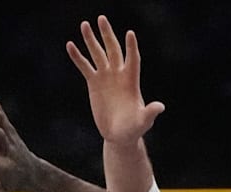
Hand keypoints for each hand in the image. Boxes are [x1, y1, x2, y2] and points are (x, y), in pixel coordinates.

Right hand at [66, 15, 164, 146]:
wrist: (119, 134)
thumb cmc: (133, 128)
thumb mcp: (143, 121)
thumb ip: (150, 113)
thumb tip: (160, 107)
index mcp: (131, 81)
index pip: (133, 59)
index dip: (131, 47)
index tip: (130, 33)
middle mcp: (119, 74)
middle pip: (113, 50)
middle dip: (108, 35)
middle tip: (101, 18)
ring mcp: (106, 77)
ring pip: (98, 54)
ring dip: (91, 40)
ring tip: (84, 24)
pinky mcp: (94, 83)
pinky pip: (85, 67)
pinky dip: (78, 57)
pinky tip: (70, 45)